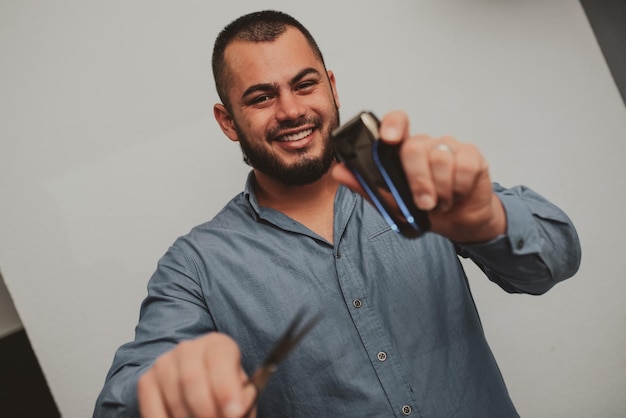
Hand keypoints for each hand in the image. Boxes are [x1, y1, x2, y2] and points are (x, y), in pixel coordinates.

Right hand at [137, 333, 256, 417]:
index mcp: (218, 345)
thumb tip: (234, 411)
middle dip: (205, 410)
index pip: (220, 361)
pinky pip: (152, 408)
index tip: (234, 412)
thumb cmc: (225, 392)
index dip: (226, 389)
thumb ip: (240, 400)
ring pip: (174, 397)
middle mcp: (189, 348)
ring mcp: (164, 363)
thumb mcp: (241, 393)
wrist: (203, 391)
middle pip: (192, 379)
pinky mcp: (146, 381)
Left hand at [332, 110, 505, 242]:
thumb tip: (339, 172)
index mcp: (403, 150)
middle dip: (417, 181)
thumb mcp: (392, 204)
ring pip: (439, 158)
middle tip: (424, 204)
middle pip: (414, 147)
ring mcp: (448, 148)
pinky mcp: (471, 156)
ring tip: (441, 202)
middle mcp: (425, 144)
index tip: (388, 138)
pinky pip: (463, 166)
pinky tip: (458, 194)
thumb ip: (365, 187)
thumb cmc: (424, 209)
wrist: (458, 222)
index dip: (393, 125)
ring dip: (440, 190)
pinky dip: (459, 187)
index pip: (397, 122)